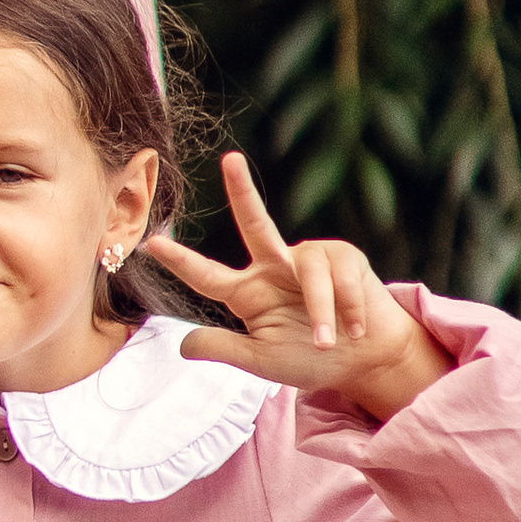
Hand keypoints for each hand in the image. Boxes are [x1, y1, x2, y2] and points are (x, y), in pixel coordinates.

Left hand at [166, 153, 450, 422]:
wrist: (368, 363)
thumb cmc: (314, 361)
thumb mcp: (263, 362)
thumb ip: (226, 349)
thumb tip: (182, 346)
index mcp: (248, 293)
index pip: (208, 276)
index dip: (181, 261)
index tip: (152, 243)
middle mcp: (274, 267)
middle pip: (255, 224)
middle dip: (243, 190)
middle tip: (230, 159)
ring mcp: (309, 258)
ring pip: (311, 274)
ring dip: (322, 314)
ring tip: (329, 343)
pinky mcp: (344, 256)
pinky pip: (341, 277)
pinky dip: (349, 310)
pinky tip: (355, 326)